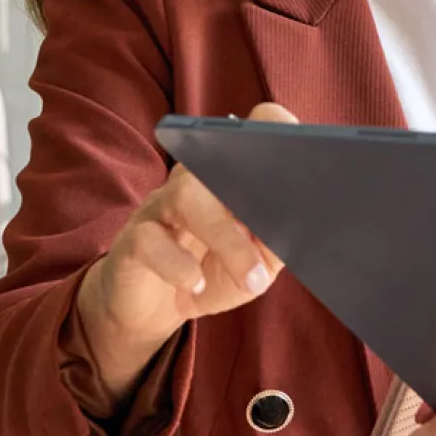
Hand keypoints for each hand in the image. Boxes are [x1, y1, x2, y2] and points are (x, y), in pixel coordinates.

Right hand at [76, 102, 291, 399]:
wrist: (154, 307)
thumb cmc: (212, 272)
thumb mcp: (256, 266)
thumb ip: (276, 246)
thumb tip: (293, 231)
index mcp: (229, 178)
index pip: (247, 133)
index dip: (271, 127)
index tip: (302, 150)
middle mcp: (195, 180)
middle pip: (219, 161)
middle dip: (254, 189)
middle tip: (282, 224)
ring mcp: (160, 205)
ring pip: (187, 197)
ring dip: (226, 239)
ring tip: (250, 277)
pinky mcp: (133, 239)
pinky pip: (149, 239)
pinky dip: (176, 263)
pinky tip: (196, 282)